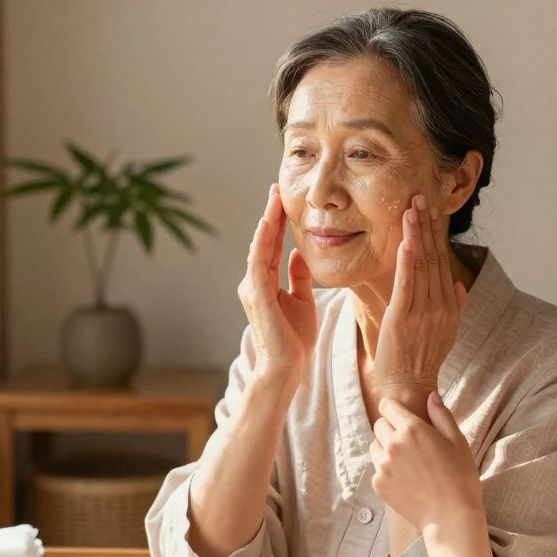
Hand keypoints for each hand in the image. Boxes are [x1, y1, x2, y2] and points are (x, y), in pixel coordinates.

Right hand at [238, 184, 317, 382]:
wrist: (288, 369)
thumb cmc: (295, 341)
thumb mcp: (303, 301)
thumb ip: (299, 277)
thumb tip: (298, 254)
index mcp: (266, 283)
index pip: (272, 246)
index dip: (278, 222)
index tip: (285, 199)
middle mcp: (255, 282)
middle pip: (263, 241)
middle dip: (271, 214)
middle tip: (276, 187)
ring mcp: (253, 288)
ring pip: (259, 246)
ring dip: (267, 221)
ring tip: (274, 198)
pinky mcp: (257, 295)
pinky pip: (258, 261)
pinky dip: (262, 241)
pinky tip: (268, 224)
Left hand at [370, 393, 482, 530]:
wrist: (451, 516)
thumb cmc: (460, 477)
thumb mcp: (457, 440)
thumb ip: (441, 414)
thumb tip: (431, 395)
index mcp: (411, 428)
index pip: (387, 406)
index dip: (395, 409)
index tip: (402, 416)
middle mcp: (392, 444)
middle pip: (379, 425)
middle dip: (392, 428)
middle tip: (411, 443)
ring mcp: (383, 465)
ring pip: (375, 446)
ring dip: (386, 448)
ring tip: (409, 462)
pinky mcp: (378, 483)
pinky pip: (377, 467)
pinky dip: (387, 469)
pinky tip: (407, 478)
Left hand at [372, 195, 467, 400]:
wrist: (410, 385)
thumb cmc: (423, 359)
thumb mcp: (446, 332)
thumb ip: (454, 307)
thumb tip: (460, 287)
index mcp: (449, 304)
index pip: (443, 261)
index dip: (436, 234)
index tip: (432, 210)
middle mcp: (440, 304)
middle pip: (433, 256)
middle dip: (426, 225)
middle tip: (420, 196)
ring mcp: (423, 311)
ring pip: (420, 265)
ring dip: (415, 234)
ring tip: (410, 208)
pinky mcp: (403, 318)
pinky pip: (407, 285)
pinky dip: (407, 262)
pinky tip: (406, 241)